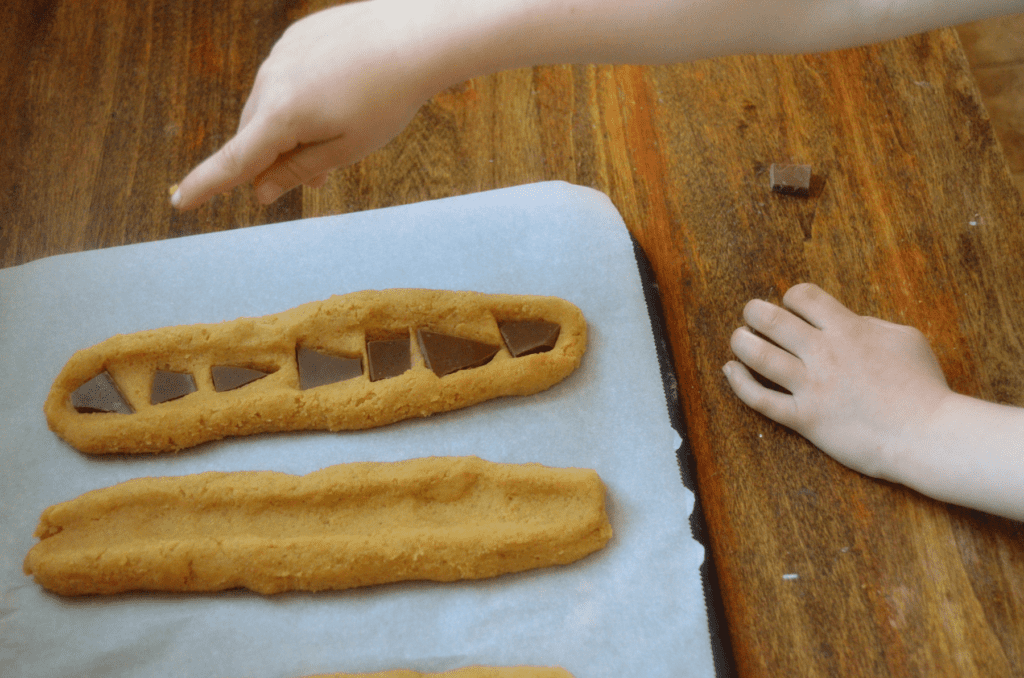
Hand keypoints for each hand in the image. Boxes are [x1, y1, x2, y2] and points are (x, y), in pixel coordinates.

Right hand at [172, 0, 441, 209]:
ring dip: (289, 130)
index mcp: (282, 116)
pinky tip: (340, 95)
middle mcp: (270, 81)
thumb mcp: (346, 148)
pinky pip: (285, 78)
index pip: (234, 161)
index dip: (206, 185)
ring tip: (338, 132)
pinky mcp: (295, 37)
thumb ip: (297, 170)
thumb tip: (260, 192)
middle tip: (319, 178)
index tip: (180, 201)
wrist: (415, 36)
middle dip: (276, 161)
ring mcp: (281, 54)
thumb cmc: (387, 100)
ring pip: (270, 107)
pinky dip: (300, 98)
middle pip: (256, 137)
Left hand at [723, 283, 953, 479]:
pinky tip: (730, 370)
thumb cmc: (923, 387)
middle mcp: (824, 353)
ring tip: (738, 338)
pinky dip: (739, 383)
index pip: (804, 297)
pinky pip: (760, 400)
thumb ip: (870, 326)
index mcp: (849, 329)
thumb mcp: (905, 339)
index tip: (790, 305)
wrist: (928, 434)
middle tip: (752, 315)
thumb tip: (848, 321)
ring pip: (759, 356)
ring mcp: (812, 387)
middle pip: (772, 320)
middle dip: (755, 312)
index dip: (791, 296)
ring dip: (741, 342)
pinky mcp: (806, 418)